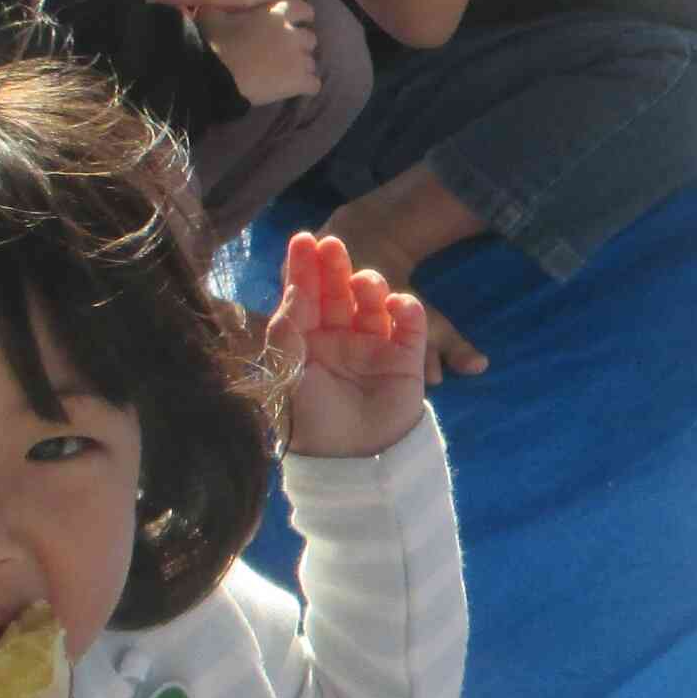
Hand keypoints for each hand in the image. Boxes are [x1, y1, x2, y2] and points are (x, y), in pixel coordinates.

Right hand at [203, 0, 325, 104]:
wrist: (216, 76)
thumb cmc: (213, 42)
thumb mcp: (210, 13)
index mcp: (277, 14)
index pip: (304, 9)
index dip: (301, 17)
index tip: (295, 24)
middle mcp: (292, 33)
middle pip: (310, 38)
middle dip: (301, 46)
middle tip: (285, 54)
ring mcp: (298, 58)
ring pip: (311, 62)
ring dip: (301, 68)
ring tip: (284, 74)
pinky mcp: (300, 81)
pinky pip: (314, 85)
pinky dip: (305, 87)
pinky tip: (292, 89)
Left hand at [264, 231, 429, 457]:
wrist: (355, 459)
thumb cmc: (312, 418)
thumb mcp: (287, 371)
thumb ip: (287, 327)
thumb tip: (296, 288)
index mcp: (307, 343)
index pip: (304, 297)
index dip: (302, 268)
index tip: (303, 238)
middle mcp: (339, 340)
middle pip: (338, 293)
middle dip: (335, 267)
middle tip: (333, 242)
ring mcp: (373, 347)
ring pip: (373, 302)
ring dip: (371, 285)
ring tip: (366, 282)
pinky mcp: (405, 358)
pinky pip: (409, 325)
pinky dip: (407, 310)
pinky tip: (398, 303)